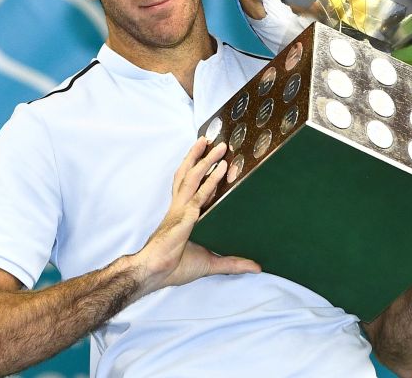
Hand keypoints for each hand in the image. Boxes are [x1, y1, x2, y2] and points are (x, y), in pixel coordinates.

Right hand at [140, 137, 259, 291]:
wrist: (155, 273)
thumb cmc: (174, 266)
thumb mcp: (211, 262)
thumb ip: (233, 262)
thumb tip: (256, 268)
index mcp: (182, 213)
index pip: (189, 184)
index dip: (196, 168)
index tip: (207, 155)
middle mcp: (180, 207)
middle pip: (187, 173)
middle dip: (196, 155)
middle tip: (208, 140)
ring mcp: (181, 210)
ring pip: (193, 177)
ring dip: (206, 160)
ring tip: (219, 147)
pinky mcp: (185, 217)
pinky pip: (200, 196)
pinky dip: (211, 181)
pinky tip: (221, 170)